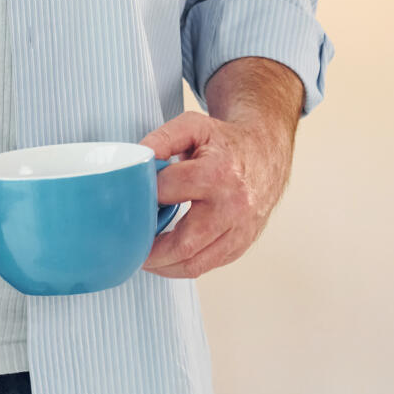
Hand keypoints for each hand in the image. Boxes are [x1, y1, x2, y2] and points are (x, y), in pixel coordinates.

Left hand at [140, 59, 301, 277]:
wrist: (265, 153)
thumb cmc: (226, 142)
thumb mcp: (193, 127)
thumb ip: (161, 139)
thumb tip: (137, 161)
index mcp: (218, 174)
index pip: (167, 192)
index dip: (144, 195)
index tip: (130, 198)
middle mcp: (233, 207)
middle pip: (183, 244)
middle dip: (149, 251)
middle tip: (128, 245)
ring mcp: (240, 230)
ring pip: (194, 264)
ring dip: (163, 266)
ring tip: (142, 256)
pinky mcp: (241, 245)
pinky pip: (207, 266)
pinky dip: (182, 265)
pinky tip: (166, 256)